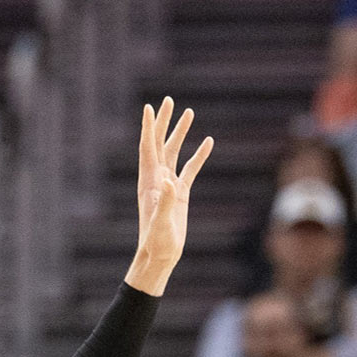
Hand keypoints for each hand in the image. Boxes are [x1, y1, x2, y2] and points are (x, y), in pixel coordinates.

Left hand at [126, 98, 213, 294]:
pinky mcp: (181, 194)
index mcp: (150, 181)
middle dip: (164, 122)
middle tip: (168, 100)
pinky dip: (198, 155)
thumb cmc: (157, 242)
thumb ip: (166, 201)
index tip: (149, 106)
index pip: (148, 148)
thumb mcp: (162, 222)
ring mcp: (169, 185)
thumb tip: (170, 180)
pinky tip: (208, 142)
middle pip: (159, 143)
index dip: (148, 127)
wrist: (160, 256)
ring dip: (180, 133)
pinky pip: (190, 169)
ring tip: (189, 112)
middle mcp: (157, 179)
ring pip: (174, 152)